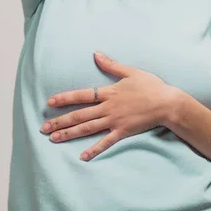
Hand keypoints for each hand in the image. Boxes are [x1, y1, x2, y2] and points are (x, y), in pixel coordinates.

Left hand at [40, 51, 178, 160]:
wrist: (167, 103)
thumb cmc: (151, 85)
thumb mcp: (131, 72)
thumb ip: (111, 65)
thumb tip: (96, 54)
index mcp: (109, 92)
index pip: (82, 95)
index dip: (65, 98)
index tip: (50, 102)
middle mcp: (108, 107)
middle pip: (80, 114)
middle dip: (60, 121)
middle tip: (43, 127)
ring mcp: (115, 121)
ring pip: (88, 128)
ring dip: (70, 134)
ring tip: (54, 139)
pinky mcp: (123, 132)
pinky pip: (105, 142)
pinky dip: (94, 150)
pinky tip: (82, 156)